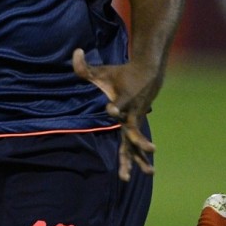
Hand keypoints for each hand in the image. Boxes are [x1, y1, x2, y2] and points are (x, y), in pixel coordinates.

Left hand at [72, 48, 160, 180]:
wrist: (148, 74)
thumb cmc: (121, 73)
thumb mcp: (103, 70)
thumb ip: (85, 66)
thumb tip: (75, 52)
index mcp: (124, 98)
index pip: (119, 104)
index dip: (115, 106)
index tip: (111, 110)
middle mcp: (132, 112)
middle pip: (134, 129)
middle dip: (138, 140)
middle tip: (145, 148)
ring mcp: (136, 121)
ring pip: (138, 143)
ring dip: (142, 157)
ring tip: (150, 173)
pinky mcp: (137, 126)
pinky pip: (137, 146)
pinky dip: (141, 159)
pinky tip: (147, 173)